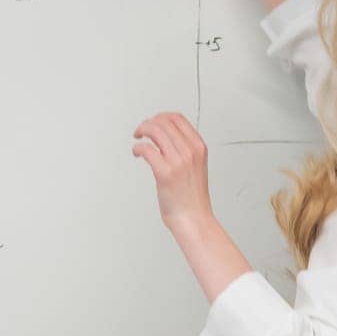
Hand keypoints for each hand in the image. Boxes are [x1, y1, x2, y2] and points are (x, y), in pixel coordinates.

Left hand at [131, 111, 214, 232]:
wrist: (193, 219)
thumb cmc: (192, 197)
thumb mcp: (196, 166)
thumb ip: (185, 150)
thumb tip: (166, 137)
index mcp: (198, 147)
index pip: (177, 118)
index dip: (160, 117)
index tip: (153, 122)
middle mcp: (190, 151)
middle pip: (164, 121)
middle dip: (148, 123)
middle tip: (141, 131)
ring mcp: (178, 162)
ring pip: (154, 131)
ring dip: (142, 131)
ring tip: (138, 138)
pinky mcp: (165, 173)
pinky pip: (147, 149)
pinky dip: (138, 148)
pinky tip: (137, 153)